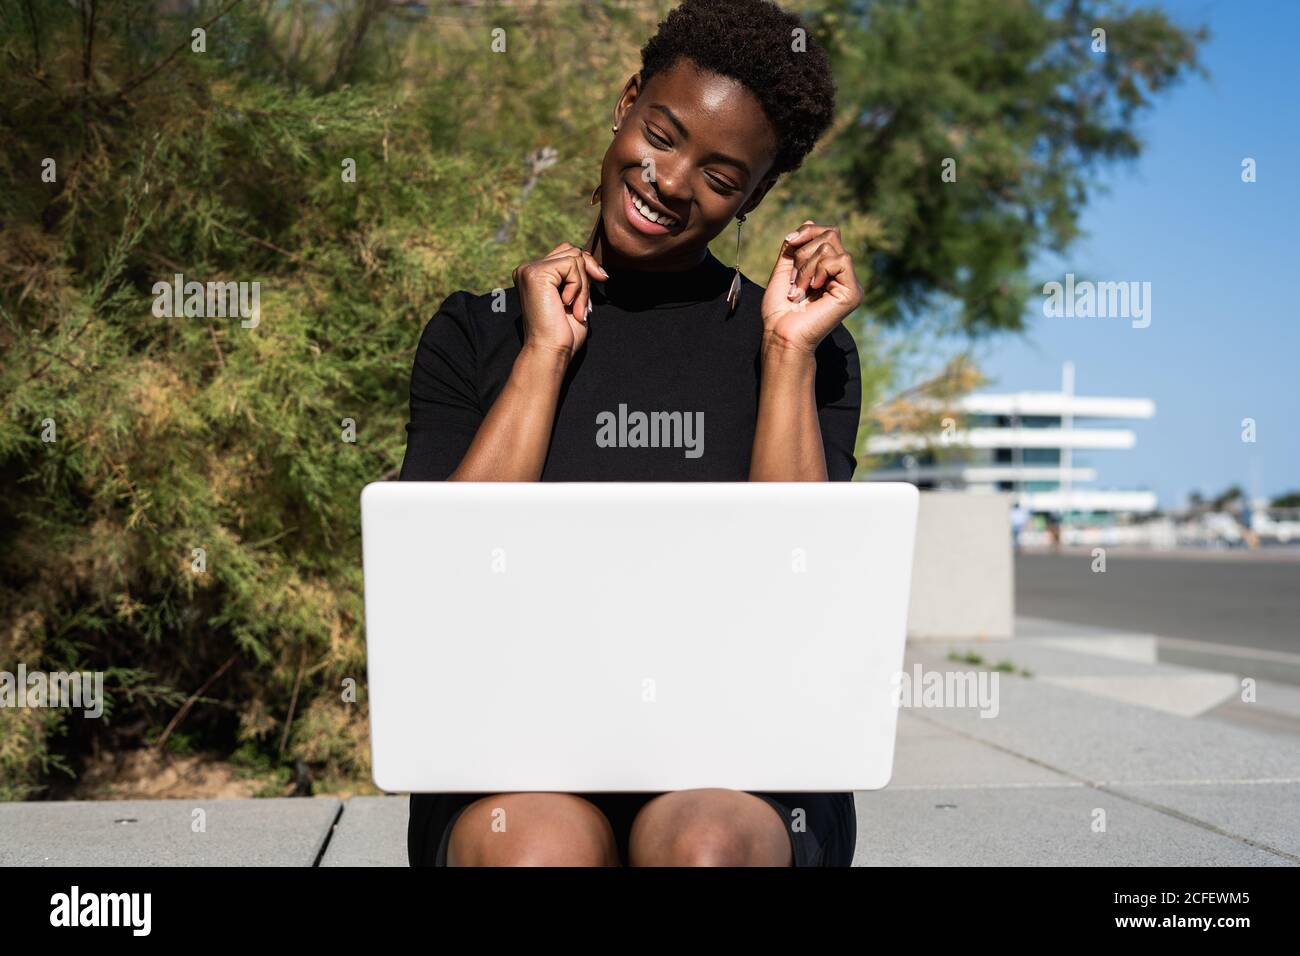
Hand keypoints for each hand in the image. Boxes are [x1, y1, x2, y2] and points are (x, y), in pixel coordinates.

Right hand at [512, 241, 608, 358]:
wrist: (550, 351)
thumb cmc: (563, 333)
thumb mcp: (575, 299)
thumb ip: (578, 278)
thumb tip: (592, 262)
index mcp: (534, 275)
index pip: (567, 254)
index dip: (585, 267)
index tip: (600, 282)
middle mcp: (528, 269)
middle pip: (571, 250)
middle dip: (587, 275)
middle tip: (584, 305)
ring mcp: (529, 270)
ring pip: (574, 257)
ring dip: (583, 285)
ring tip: (576, 309)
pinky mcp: (535, 273)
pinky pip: (571, 265)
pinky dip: (578, 286)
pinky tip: (567, 304)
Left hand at [761, 220, 863, 353]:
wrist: (781, 334)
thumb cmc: (780, 311)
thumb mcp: (784, 270)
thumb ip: (795, 248)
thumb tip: (810, 221)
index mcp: (829, 271)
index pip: (827, 234)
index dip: (807, 232)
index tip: (789, 241)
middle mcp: (843, 276)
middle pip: (830, 235)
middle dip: (804, 250)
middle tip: (793, 276)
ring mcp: (850, 284)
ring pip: (831, 246)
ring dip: (806, 265)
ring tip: (799, 288)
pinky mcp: (853, 292)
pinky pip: (840, 260)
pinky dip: (819, 270)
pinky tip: (812, 289)